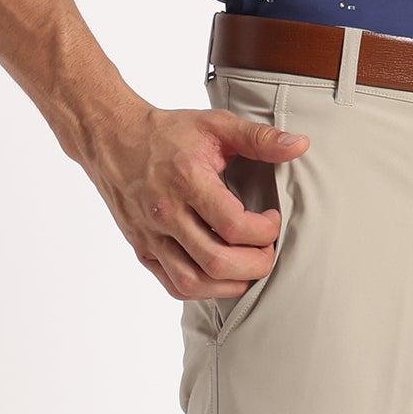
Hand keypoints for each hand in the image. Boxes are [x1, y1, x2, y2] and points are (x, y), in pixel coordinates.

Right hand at [86, 103, 308, 297]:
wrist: (113, 139)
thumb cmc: (168, 132)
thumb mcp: (216, 125)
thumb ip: (259, 138)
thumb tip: (299, 144)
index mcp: (186, 181)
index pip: (232, 225)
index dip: (264, 231)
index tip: (271, 219)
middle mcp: (165, 213)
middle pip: (217, 262)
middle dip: (256, 264)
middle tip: (267, 249)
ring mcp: (151, 236)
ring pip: (194, 283)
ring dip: (232, 283)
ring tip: (248, 265)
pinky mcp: (142, 249)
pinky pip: (174, 285)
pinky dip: (204, 289)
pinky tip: (221, 274)